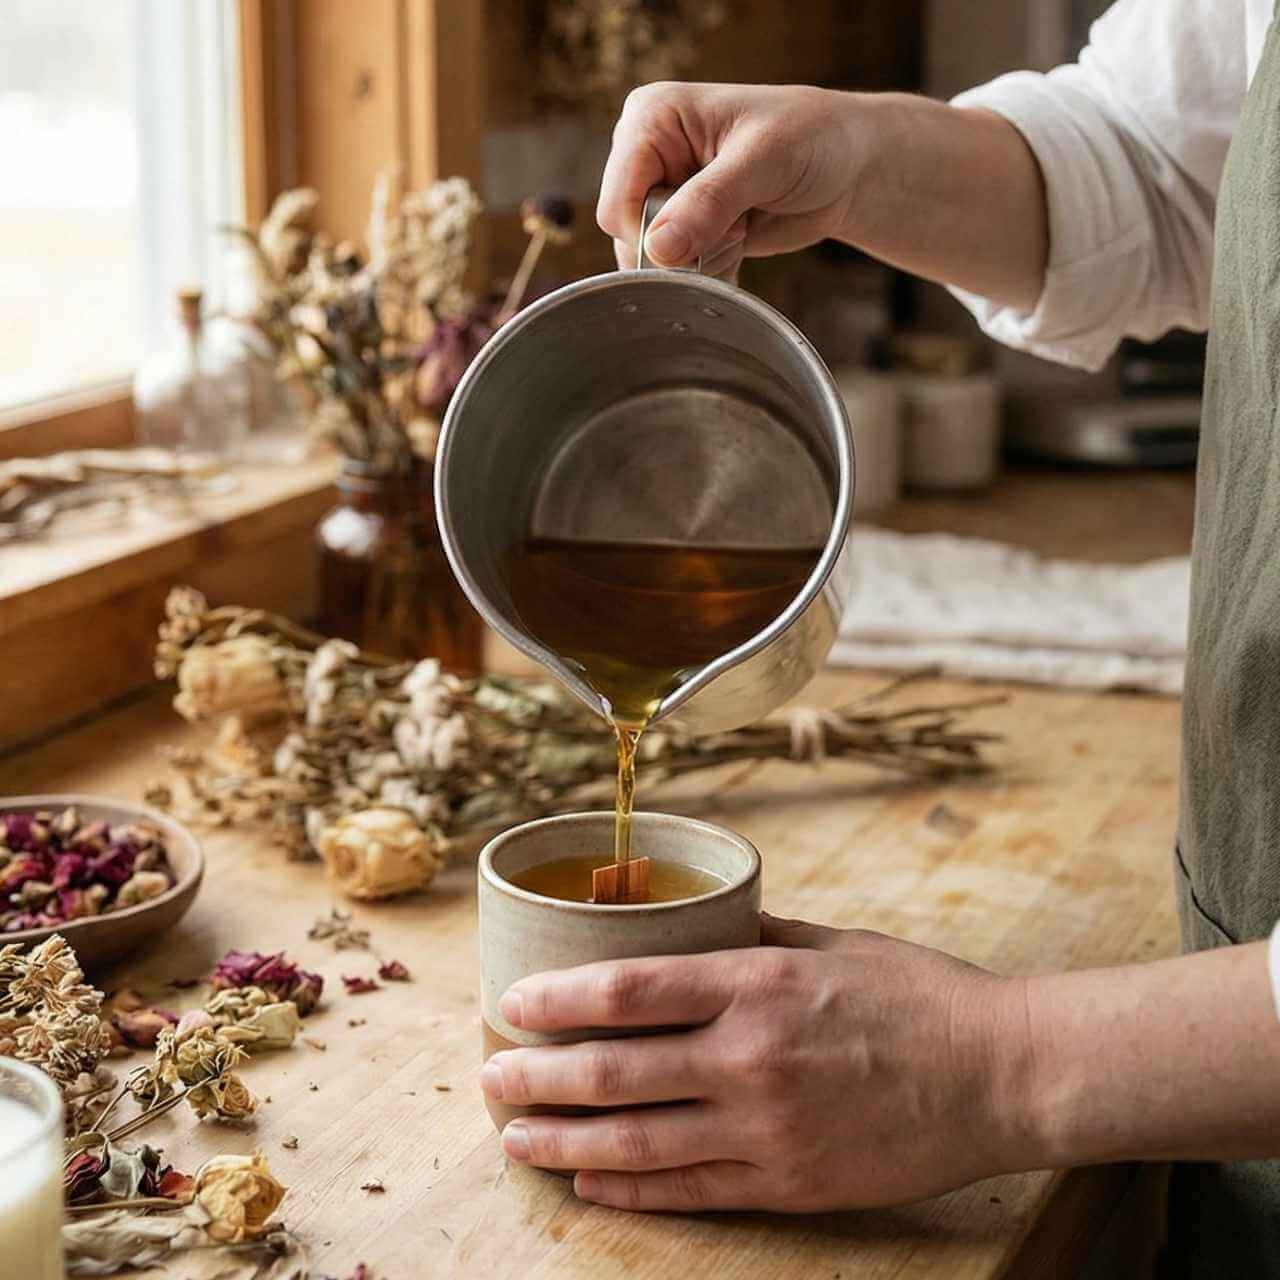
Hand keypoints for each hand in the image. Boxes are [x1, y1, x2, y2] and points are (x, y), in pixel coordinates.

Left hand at [481, 915, 1036, 1211]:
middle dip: (537, 1074)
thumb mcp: (831, 942)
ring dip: (562, 1139)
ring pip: (636, 1141)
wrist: (1000, 1074)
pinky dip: (626, 1187)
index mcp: (758, 985)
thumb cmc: (918, 995)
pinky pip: (688, 1192)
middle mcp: (751, 1058)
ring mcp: (767, 1130)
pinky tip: (585, 1179)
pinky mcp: (789, 1184)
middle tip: (490, 1073)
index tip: (513, 1001)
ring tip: (513, 1135)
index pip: (630, 990)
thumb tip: (688, 925)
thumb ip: (751, 937)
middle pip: (615, 1071)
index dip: (559, 998)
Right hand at [598, 83, 869, 278]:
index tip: (707, 234)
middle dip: (685, 248)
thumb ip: (709, 202)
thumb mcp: (764, 161)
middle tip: (738, 223)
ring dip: (702, 262)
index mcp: (651, 118)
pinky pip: (675, 273)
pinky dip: (711, 272)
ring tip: (743, 227)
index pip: (617, 201)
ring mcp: (664, 192)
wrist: (847, 166)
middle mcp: (648, 155)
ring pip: (653, 261)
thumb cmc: (812, 139)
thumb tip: (659, 249)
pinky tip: (741, 244)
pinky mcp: (683, 225)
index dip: (652, 234)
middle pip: (630, 236)